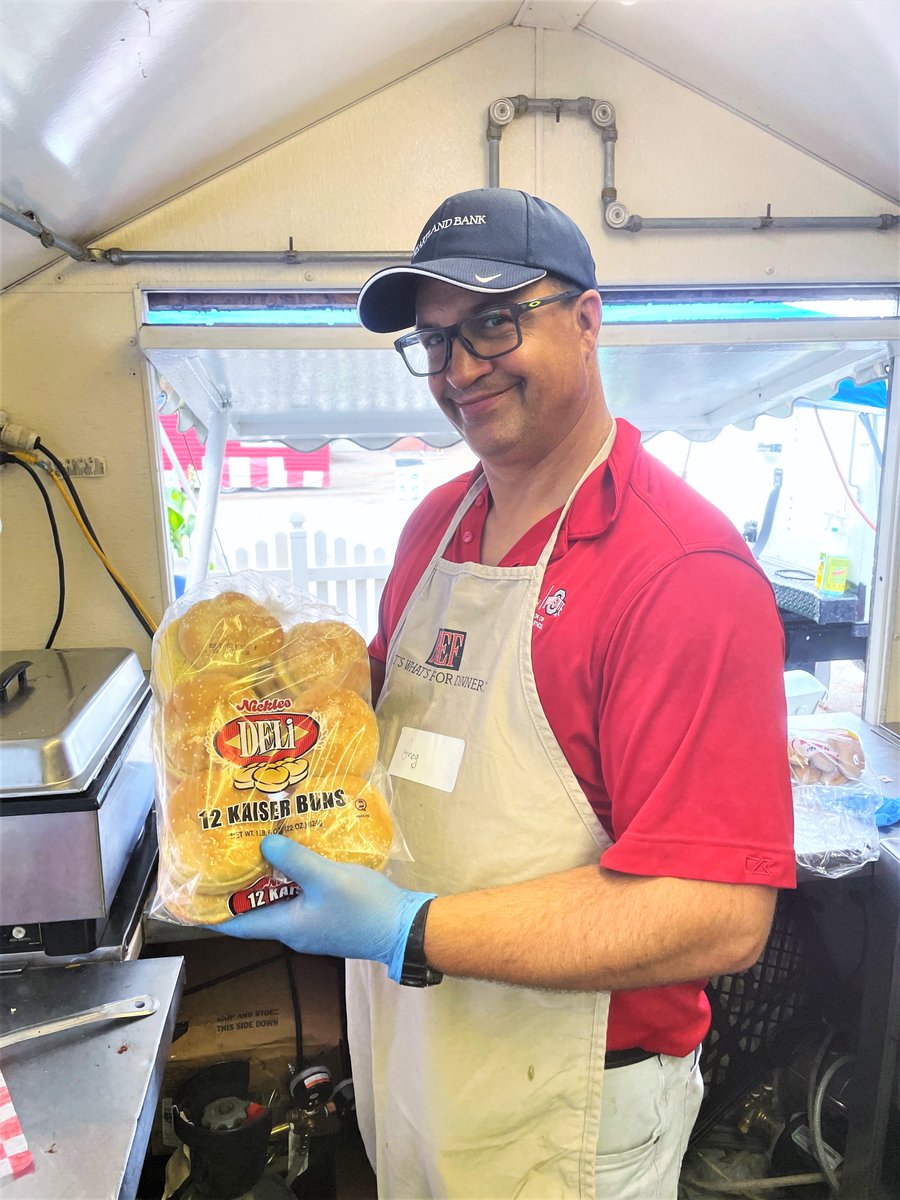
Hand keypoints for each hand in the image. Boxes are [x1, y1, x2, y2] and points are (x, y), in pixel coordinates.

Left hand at [214, 834, 434, 982]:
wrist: (404, 927)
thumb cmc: (363, 907)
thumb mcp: (325, 877)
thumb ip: (293, 859)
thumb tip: (264, 843)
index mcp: (286, 926)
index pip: (237, 924)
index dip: (212, 912)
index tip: (192, 894)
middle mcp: (295, 930)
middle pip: (257, 909)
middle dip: (242, 885)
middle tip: (229, 853)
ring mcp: (314, 926)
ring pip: (280, 901)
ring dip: (270, 879)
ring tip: (260, 847)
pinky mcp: (330, 918)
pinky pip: (301, 898)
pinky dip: (293, 880)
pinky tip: (298, 857)